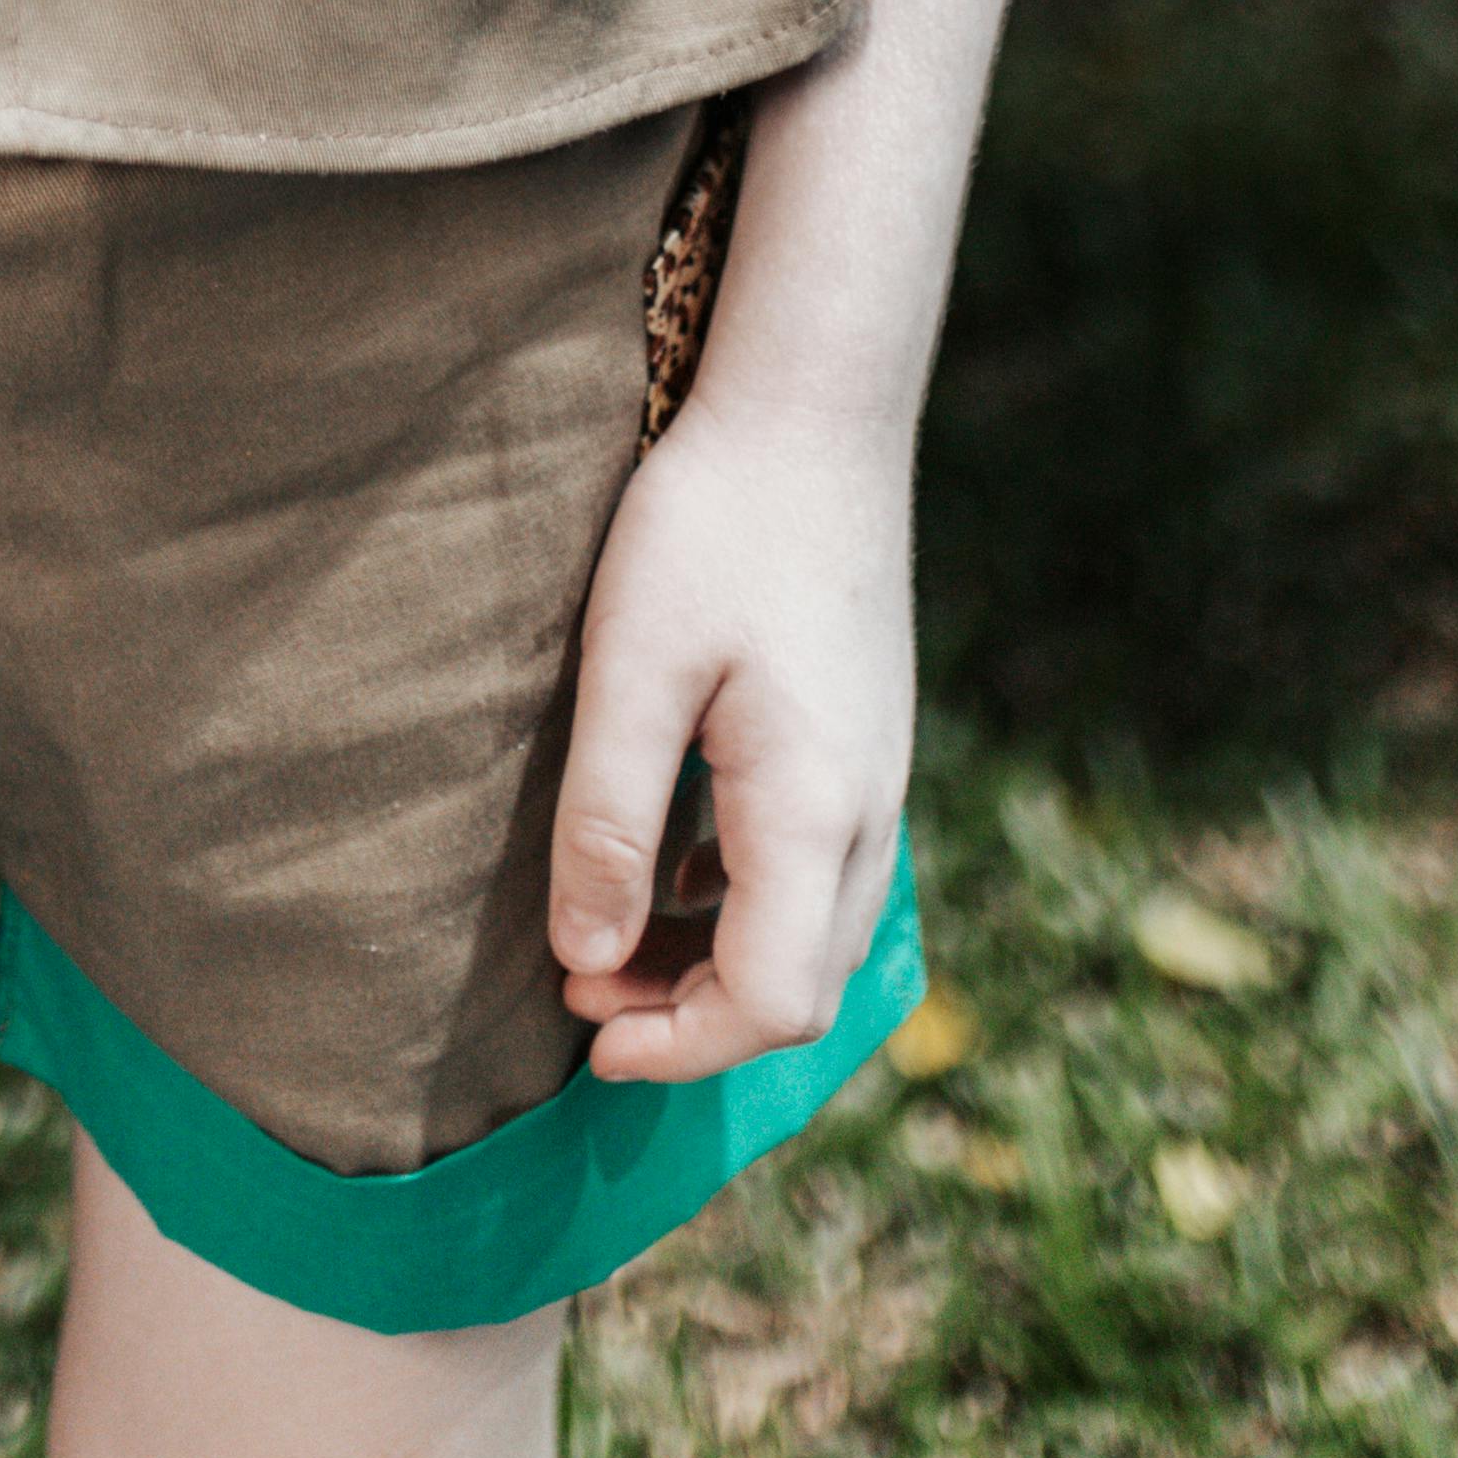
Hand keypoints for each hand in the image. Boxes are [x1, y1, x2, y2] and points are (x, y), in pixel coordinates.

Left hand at [547, 400, 912, 1085]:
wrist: (815, 410)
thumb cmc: (714, 523)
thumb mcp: (633, 664)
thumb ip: (609, 819)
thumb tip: (585, 962)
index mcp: (814, 809)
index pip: (770, 1002)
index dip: (678, 1047)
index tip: (585, 1040)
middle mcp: (869, 811)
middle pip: (802, 986)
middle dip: (690, 1020)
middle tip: (579, 990)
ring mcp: (878, 775)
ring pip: (815, 933)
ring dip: (717, 966)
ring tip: (609, 937)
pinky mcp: (865, 741)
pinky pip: (820, 871)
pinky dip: (746, 906)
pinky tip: (675, 864)